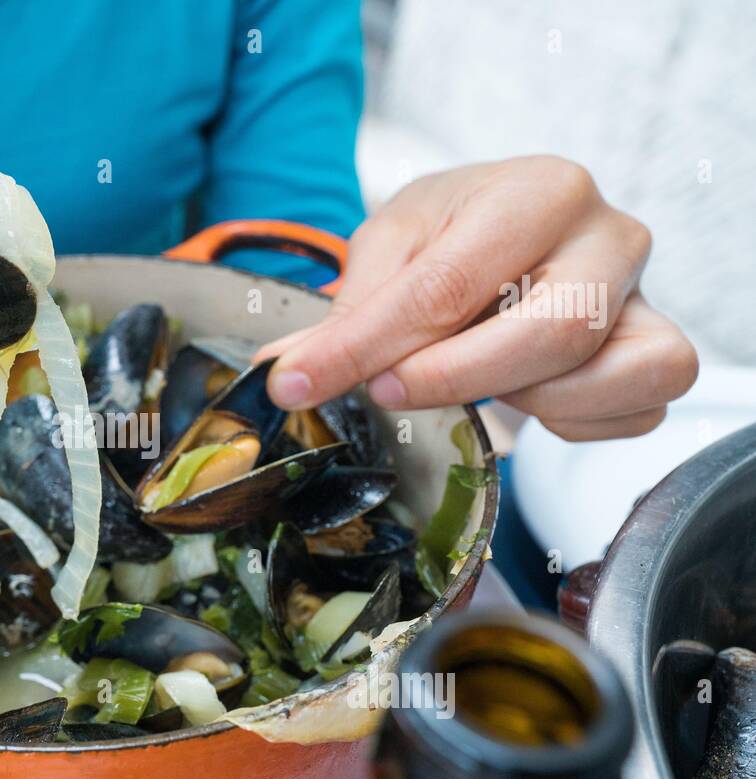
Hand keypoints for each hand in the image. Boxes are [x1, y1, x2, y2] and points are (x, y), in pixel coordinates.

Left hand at [257, 156, 697, 440]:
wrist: (520, 228)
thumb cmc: (458, 230)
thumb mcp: (393, 243)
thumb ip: (350, 307)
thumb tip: (287, 373)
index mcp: (540, 191)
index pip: (449, 283)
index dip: (368, 344)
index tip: (301, 382)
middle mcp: (609, 238)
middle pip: (552, 332)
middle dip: (454, 378)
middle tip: (385, 392)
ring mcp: (645, 300)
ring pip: (608, 377)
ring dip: (525, 400)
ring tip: (468, 379)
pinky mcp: (656, 354)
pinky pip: (630, 414)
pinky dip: (571, 422)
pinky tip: (522, 396)